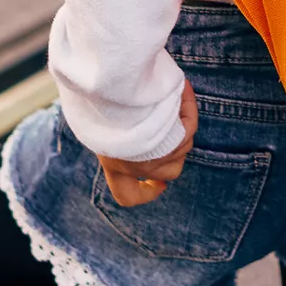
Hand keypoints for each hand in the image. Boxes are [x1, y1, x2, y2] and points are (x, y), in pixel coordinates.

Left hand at [97, 81, 197, 206]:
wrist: (105, 96)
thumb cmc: (97, 104)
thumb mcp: (96, 121)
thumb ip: (112, 128)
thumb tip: (123, 126)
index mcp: (113, 165)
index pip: (127, 196)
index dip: (146, 193)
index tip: (161, 184)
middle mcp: (135, 167)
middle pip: (169, 172)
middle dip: (176, 152)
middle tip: (175, 129)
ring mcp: (155, 156)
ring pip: (182, 149)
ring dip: (182, 127)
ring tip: (173, 100)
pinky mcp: (173, 139)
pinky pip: (188, 127)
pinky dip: (188, 109)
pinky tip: (183, 89)